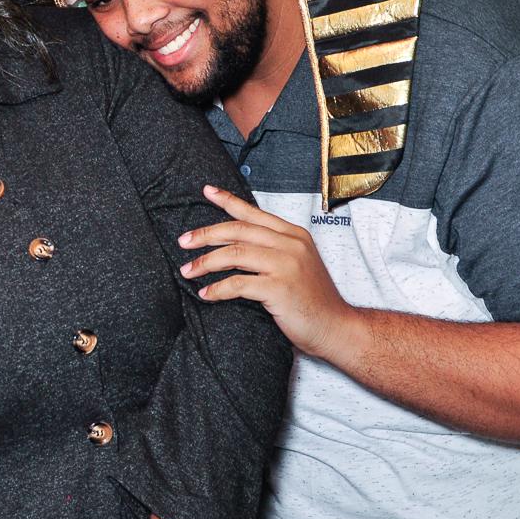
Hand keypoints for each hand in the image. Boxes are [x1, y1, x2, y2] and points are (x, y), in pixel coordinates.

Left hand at [178, 185, 356, 359]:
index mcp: (293, 235)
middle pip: (237, 230)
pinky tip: (205, 295)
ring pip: (233, 254)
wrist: (336, 327)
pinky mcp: (279, 288)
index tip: (206, 191)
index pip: (254, 213)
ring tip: (187, 271)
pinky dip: (217, 290)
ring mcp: (286, 265)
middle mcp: (290, 245)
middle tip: (183, 241)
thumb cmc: (311, 299)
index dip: (228, 200)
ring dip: (204, 263)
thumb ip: (271, 249)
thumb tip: (231, 244)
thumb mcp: (296, 263)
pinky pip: (237, 284)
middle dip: (205, 235)